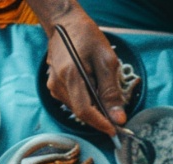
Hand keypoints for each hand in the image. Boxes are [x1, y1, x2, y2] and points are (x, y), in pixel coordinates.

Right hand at [43, 10, 125, 136]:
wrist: (66, 24)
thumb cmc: (88, 38)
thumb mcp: (107, 60)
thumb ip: (111, 91)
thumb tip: (118, 118)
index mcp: (71, 75)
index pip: (85, 110)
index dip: (100, 124)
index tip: (115, 130)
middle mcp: (58, 83)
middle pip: (81, 112)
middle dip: (100, 117)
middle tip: (117, 116)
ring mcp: (53, 85)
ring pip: (77, 108)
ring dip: (93, 109)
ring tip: (105, 96)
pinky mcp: (54, 86)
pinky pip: (72, 101)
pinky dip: (86, 101)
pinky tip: (93, 90)